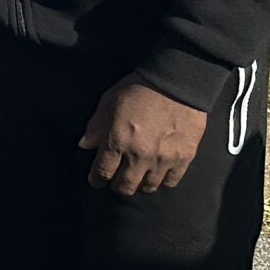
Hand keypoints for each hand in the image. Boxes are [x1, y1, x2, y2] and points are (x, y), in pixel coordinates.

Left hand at [80, 79, 207, 194]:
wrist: (177, 82)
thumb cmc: (138, 88)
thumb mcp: (108, 102)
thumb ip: (96, 126)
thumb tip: (85, 145)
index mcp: (117, 141)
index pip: (102, 172)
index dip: (96, 179)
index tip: (95, 180)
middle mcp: (140, 155)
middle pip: (125, 186)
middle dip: (117, 185)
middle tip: (116, 180)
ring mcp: (164, 159)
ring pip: (149, 187)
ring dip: (140, 184)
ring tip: (138, 177)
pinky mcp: (184, 157)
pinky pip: (172, 181)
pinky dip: (163, 180)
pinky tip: (158, 174)